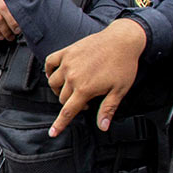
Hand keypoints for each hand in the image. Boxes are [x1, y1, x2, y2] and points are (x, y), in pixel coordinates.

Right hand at [44, 19, 147, 137]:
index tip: (52, 133)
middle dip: (71, 103)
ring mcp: (68, 63)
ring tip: (71, 88)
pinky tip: (56, 73)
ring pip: (53, 82)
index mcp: (85, 89)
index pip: (68, 111)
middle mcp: (73, 76)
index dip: (60, 124)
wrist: (122, 40)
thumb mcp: (119, 91)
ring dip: (59, 89)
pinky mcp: (68, 51)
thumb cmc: (123, 65)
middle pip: (62, 98)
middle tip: (85, 100)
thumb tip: (102, 127)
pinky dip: (49, 70)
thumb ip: (108, 109)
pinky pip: (50, 62)